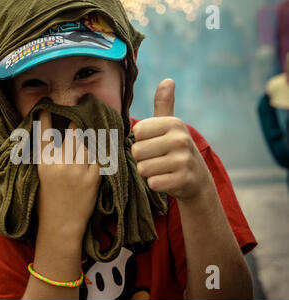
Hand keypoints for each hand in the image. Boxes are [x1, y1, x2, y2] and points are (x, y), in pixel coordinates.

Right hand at [36, 110, 100, 237]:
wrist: (60, 227)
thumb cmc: (47, 203)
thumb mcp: (41, 177)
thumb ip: (47, 157)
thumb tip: (54, 137)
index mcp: (44, 163)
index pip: (44, 133)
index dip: (45, 117)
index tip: (46, 107)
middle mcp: (61, 163)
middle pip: (73, 132)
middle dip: (77, 124)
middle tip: (78, 119)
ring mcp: (78, 170)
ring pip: (88, 143)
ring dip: (89, 140)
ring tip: (89, 140)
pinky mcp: (93, 177)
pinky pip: (98, 157)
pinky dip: (97, 155)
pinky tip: (94, 157)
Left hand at [131, 79, 212, 201]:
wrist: (197, 179)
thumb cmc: (175, 149)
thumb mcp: (170, 125)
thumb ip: (163, 104)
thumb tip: (168, 80)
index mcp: (174, 123)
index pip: (137, 131)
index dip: (141, 140)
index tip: (154, 143)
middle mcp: (180, 139)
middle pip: (137, 151)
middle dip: (143, 158)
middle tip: (158, 159)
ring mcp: (183, 160)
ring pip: (143, 168)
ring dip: (149, 172)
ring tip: (162, 169)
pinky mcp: (183, 180)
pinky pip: (152, 183)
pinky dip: (156, 184)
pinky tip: (168, 180)